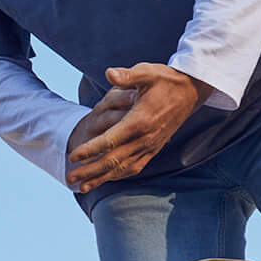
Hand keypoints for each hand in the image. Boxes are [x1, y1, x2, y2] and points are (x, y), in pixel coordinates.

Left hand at [64, 62, 206, 192]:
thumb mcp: (147, 72)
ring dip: (101, 178)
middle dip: (90, 171)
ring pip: (123, 168)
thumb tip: (109, 73)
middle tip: (69, 178)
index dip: (91, 150)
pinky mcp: (154, 149)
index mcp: (140, 121)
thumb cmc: (166, 80)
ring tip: (82, 187)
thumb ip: (128, 76)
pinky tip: (104, 180)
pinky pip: (134, 167)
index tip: (73, 156)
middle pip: (113, 160)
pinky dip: (118, 176)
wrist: (191, 91)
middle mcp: (145, 138)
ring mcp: (150, 146)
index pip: (111, 140)